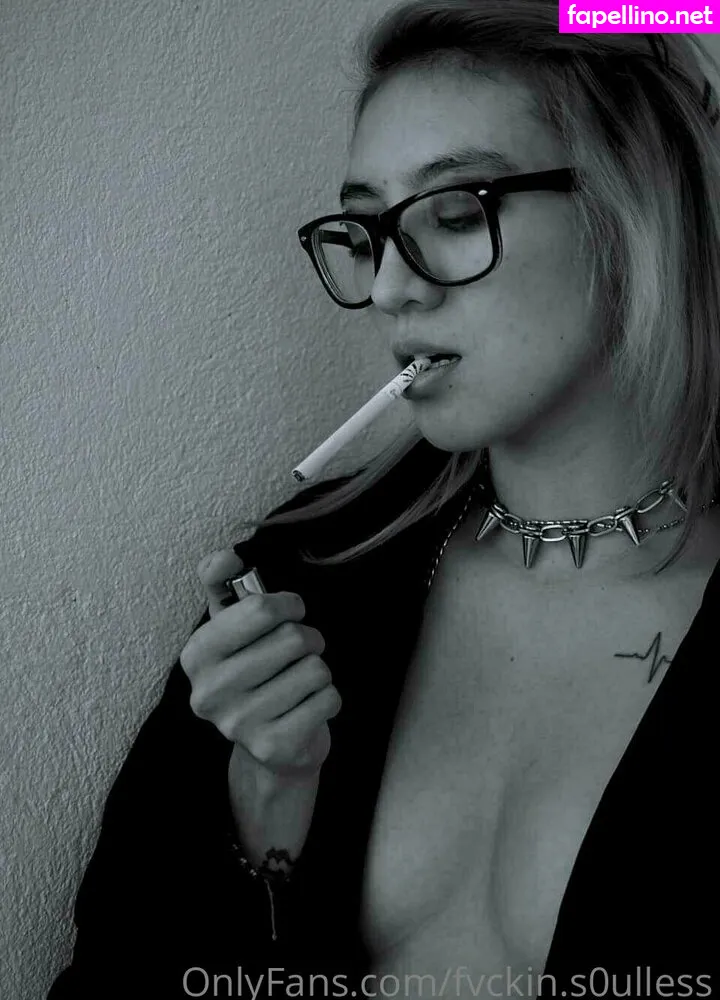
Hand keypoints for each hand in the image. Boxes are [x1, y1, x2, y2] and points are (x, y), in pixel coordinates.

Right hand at [180, 549, 340, 777]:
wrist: (269, 747)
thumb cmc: (253, 672)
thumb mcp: (231, 627)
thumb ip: (222, 584)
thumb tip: (225, 557)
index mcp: (196, 655)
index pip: (259, 607)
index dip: (288, 604)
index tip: (290, 611)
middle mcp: (209, 692)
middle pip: (292, 638)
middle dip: (308, 639)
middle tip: (299, 652)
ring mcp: (239, 724)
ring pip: (315, 669)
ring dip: (318, 670)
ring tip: (300, 680)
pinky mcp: (273, 747)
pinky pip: (328, 699)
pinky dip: (328, 698)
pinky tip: (308, 706)